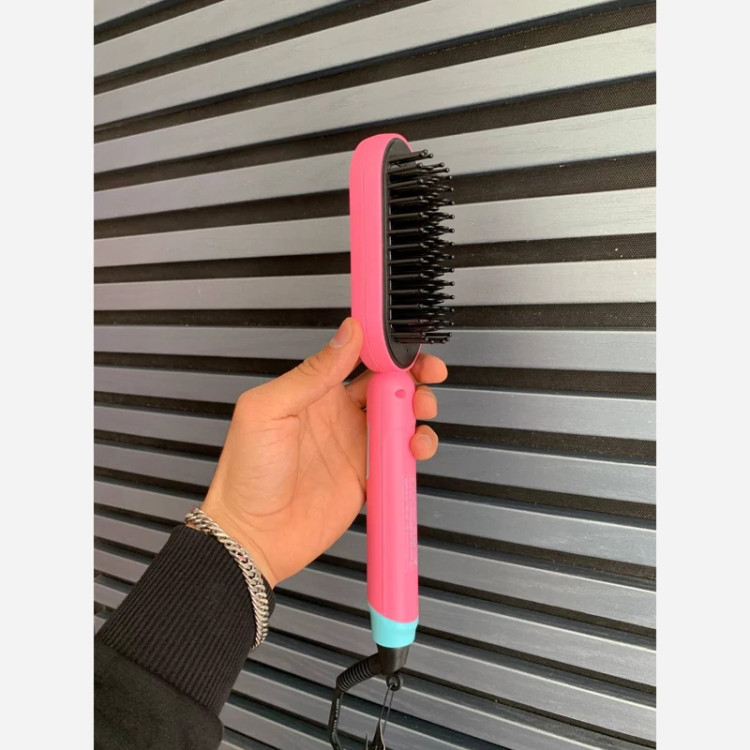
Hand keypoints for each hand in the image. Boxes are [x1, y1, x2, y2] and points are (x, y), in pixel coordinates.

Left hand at [200, 317, 447, 587]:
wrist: (252, 537)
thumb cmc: (245, 475)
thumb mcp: (268, 411)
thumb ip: (311, 373)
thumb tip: (346, 334)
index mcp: (313, 392)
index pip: (356, 358)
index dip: (384, 348)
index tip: (403, 343)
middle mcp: (336, 415)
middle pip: (385, 384)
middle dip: (412, 374)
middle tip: (429, 373)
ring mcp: (353, 445)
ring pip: (399, 416)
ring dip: (418, 408)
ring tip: (421, 412)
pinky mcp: (367, 476)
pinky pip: (400, 455)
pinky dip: (416, 447)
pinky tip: (414, 446)